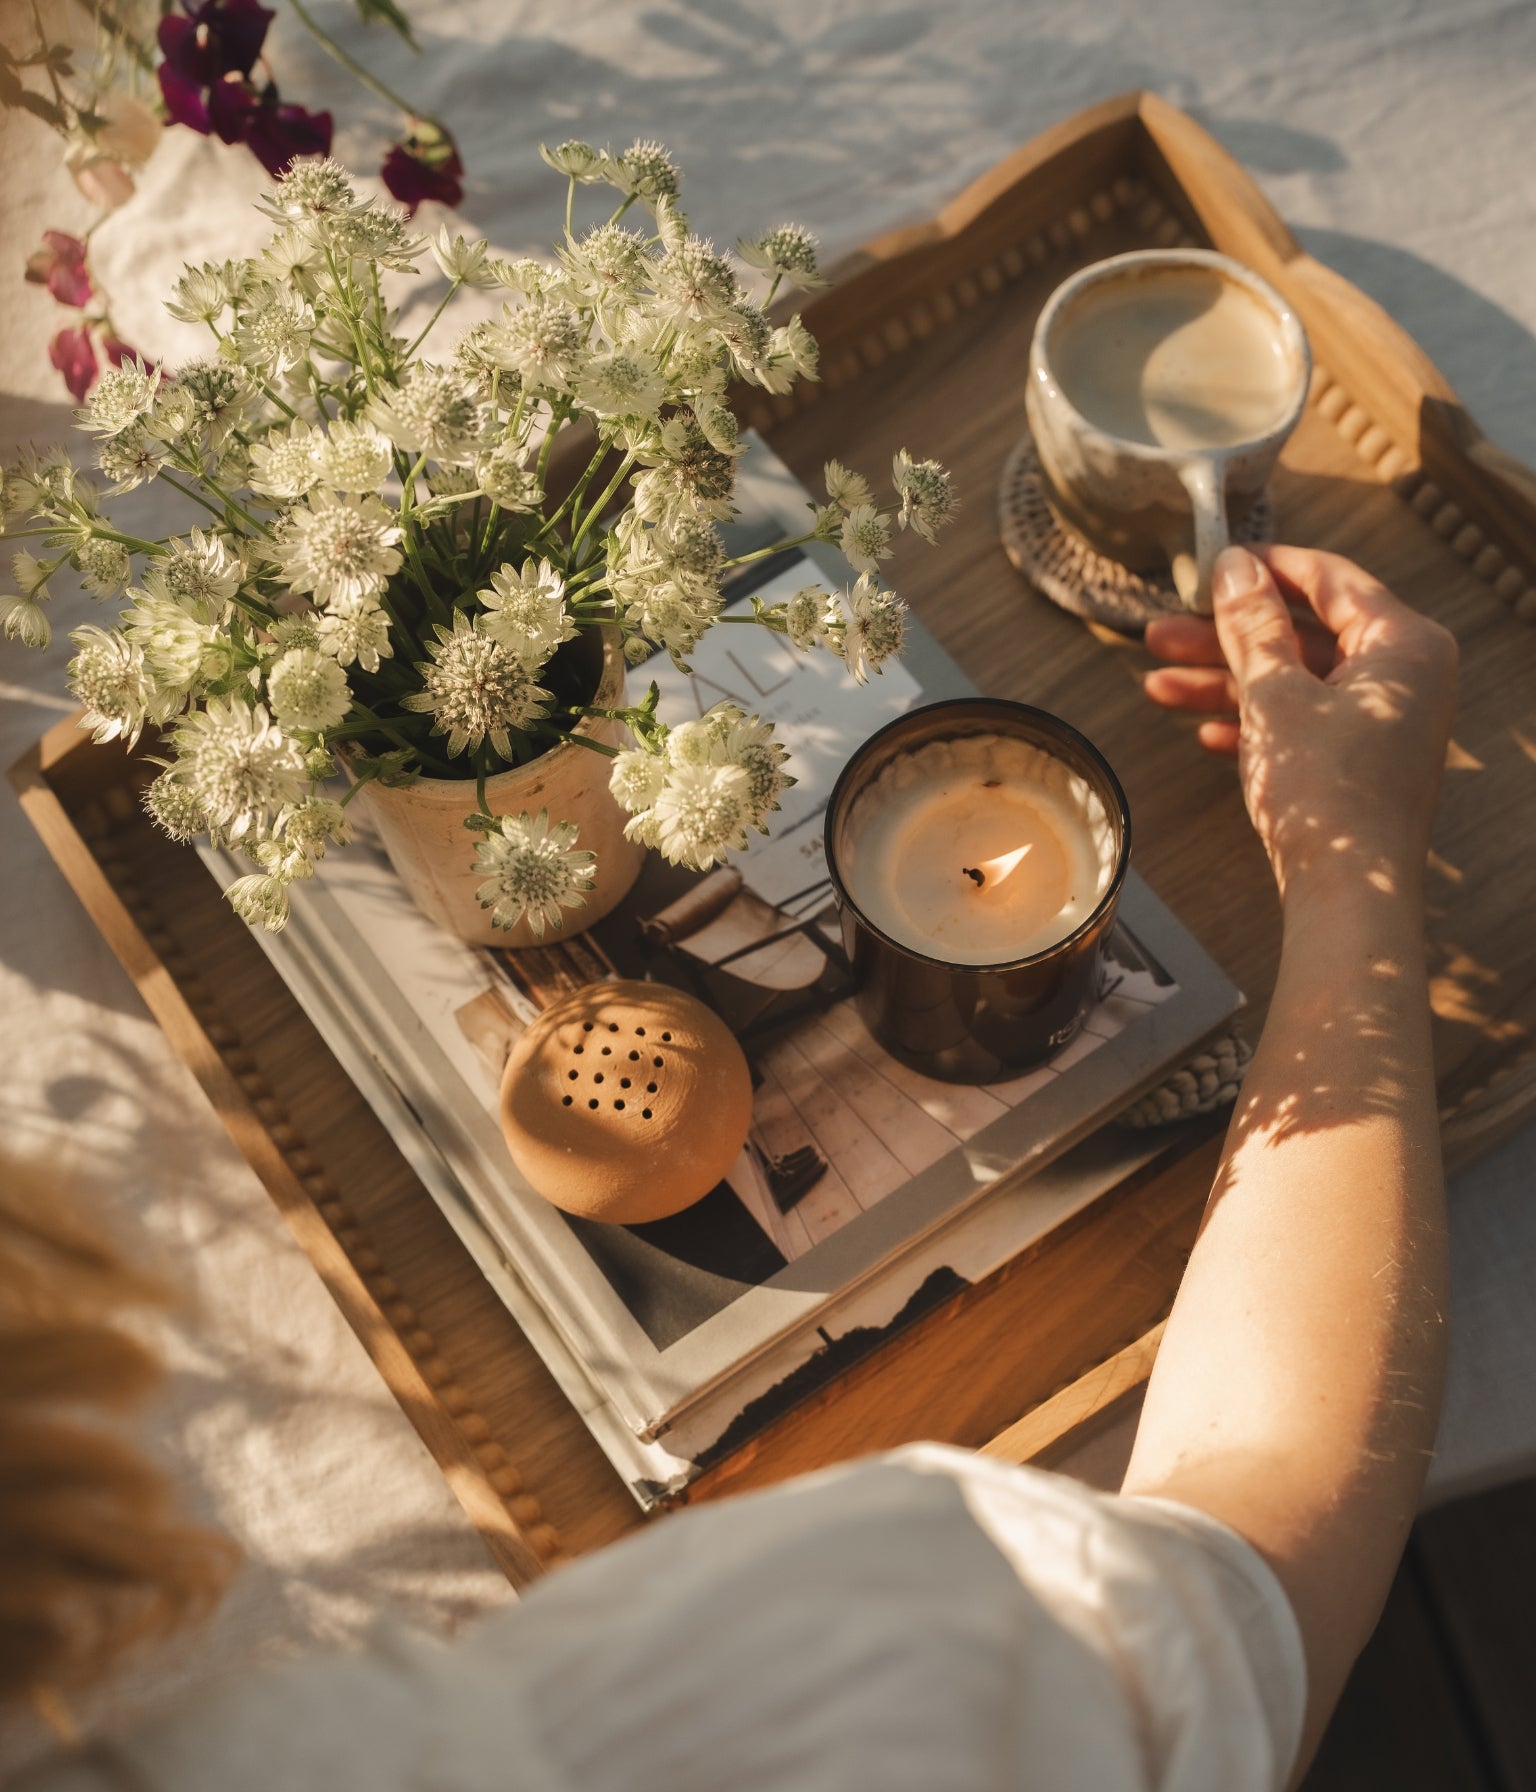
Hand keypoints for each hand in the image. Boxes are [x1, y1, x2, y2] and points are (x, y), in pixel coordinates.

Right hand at [1142, 544, 1457, 900]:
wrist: (1347, 893)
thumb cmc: (1325, 790)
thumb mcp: (1276, 695)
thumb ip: (1252, 627)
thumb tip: (1234, 568)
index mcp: (1403, 644)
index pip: (1330, 579)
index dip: (1265, 569)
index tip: (1211, 565)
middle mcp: (1402, 677)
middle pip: (1301, 636)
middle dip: (1224, 639)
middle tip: (1160, 633)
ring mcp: (1382, 724)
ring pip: (1292, 684)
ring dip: (1223, 684)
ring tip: (1155, 685)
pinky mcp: (1359, 765)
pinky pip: (1300, 725)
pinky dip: (1252, 724)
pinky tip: (1201, 732)